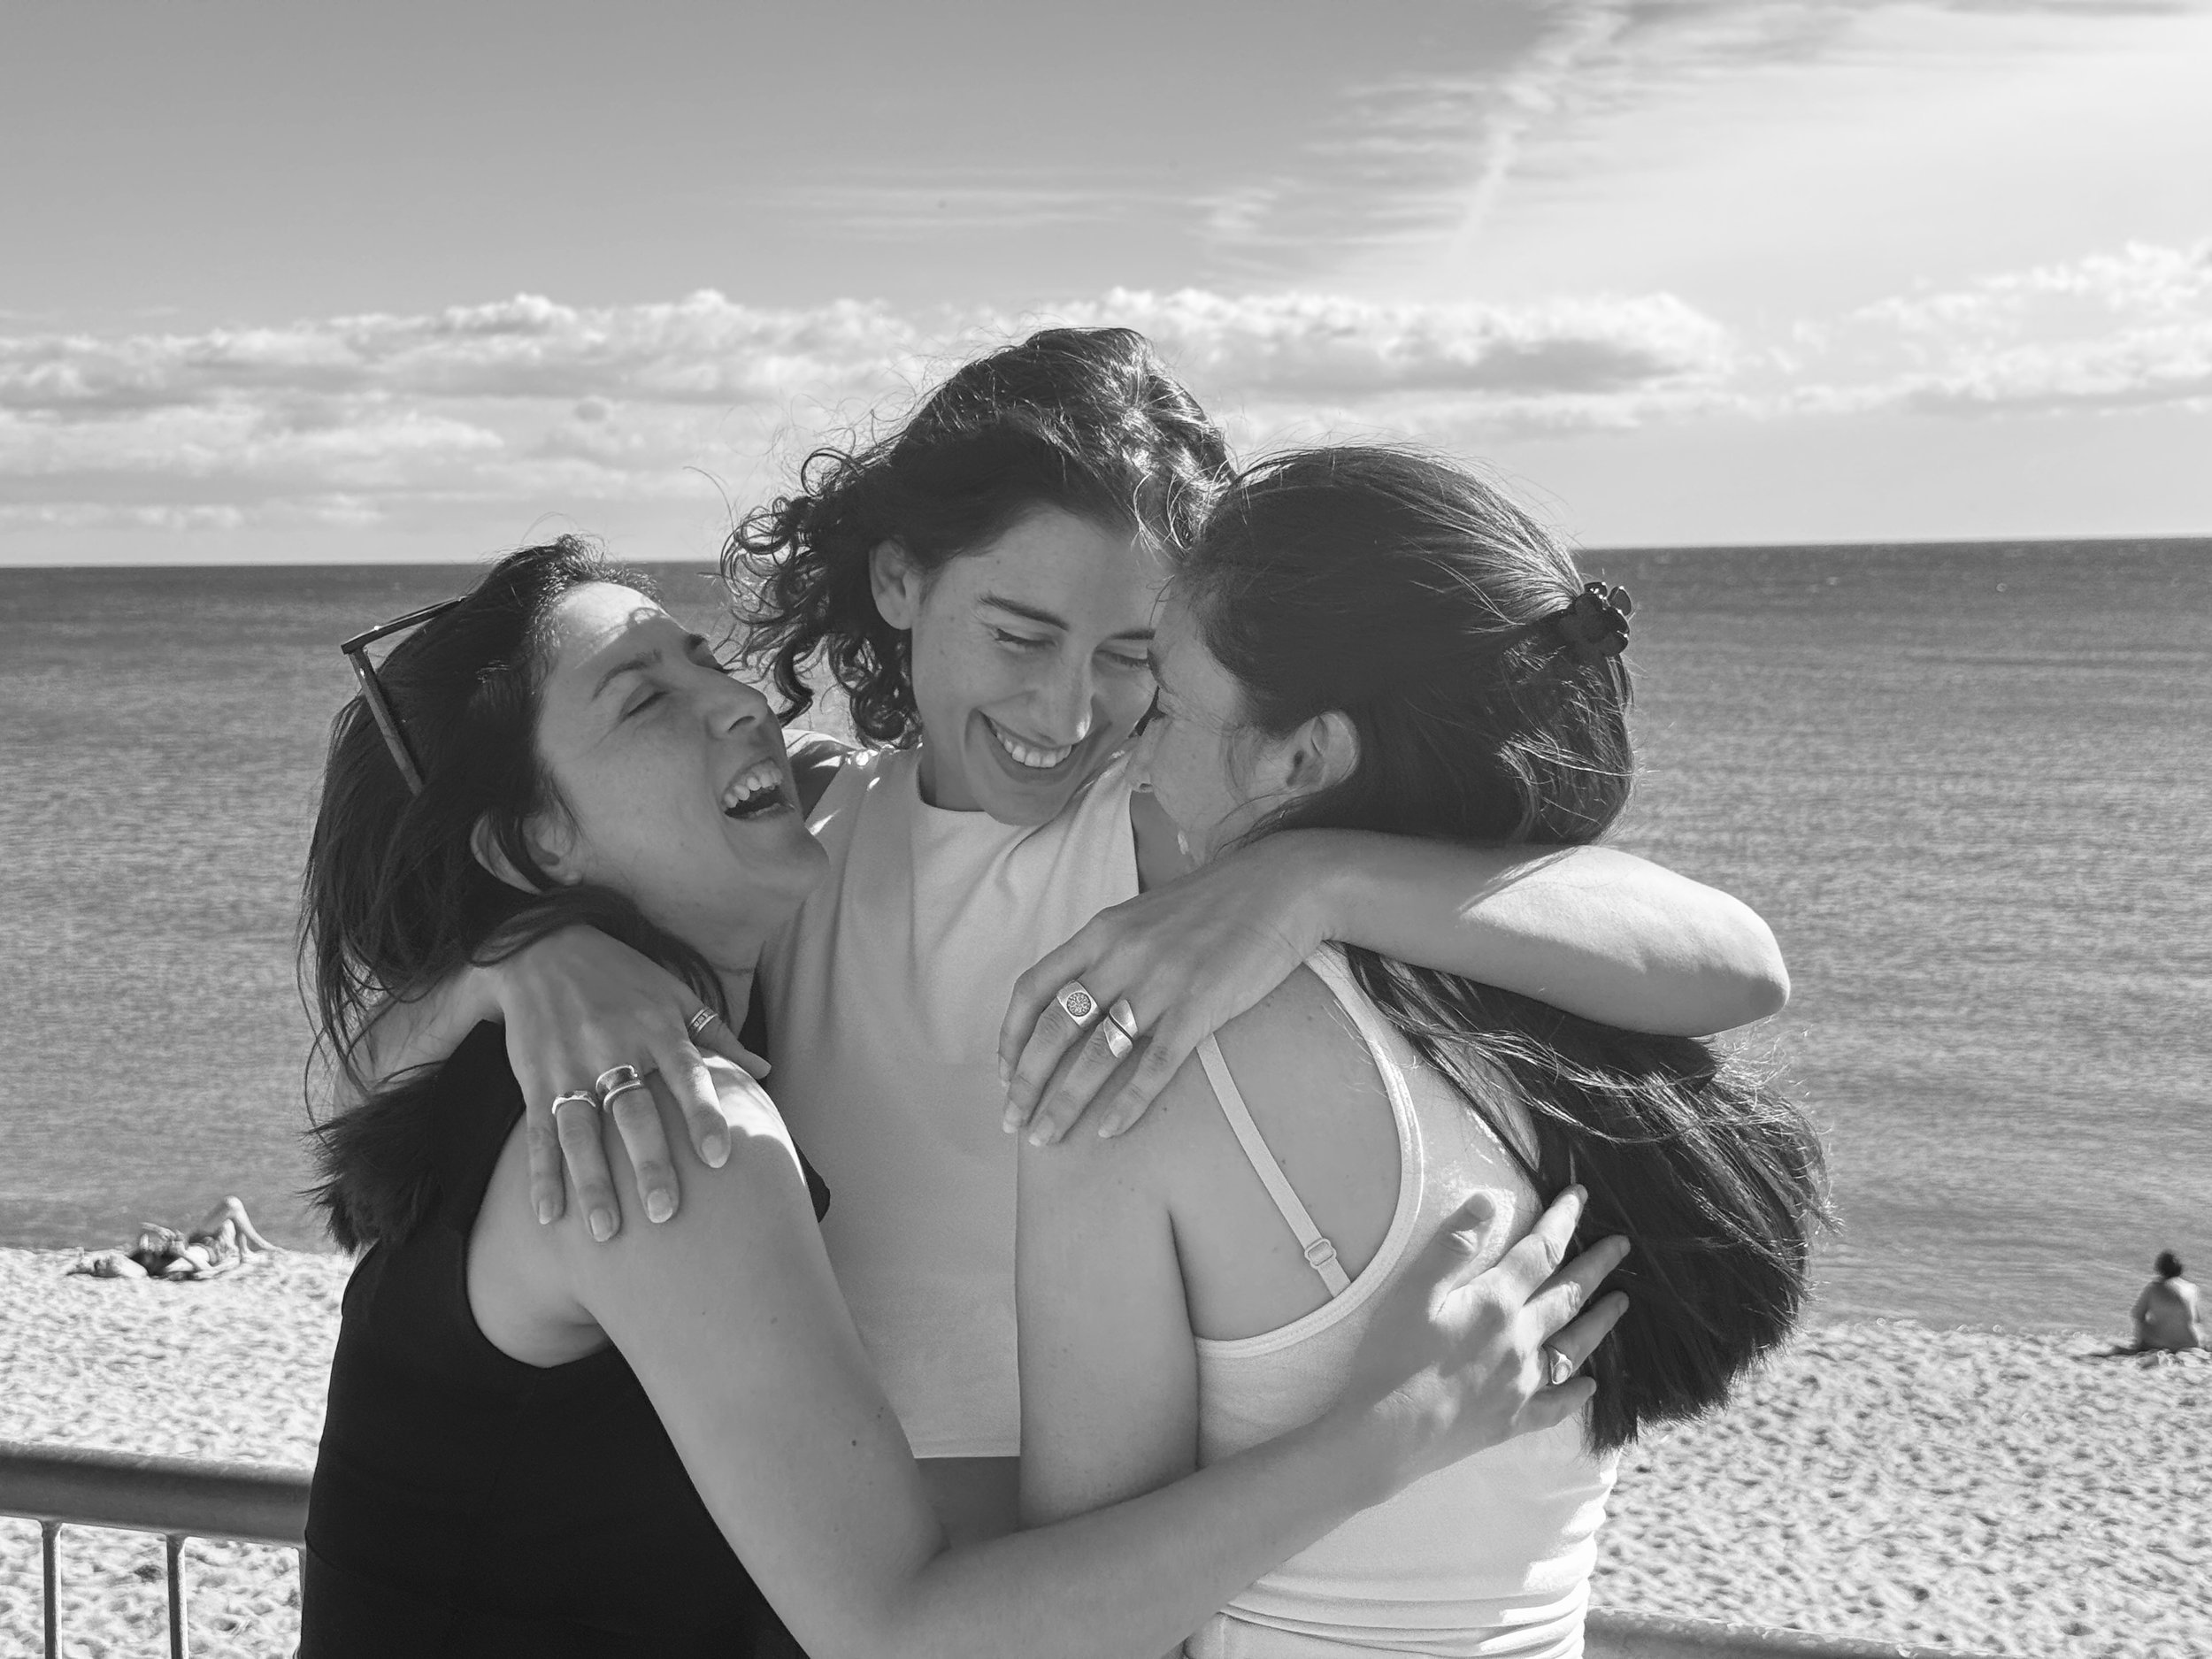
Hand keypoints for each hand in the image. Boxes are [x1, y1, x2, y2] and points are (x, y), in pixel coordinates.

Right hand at [486, 928, 769, 1238]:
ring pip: (582, 1132)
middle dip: (648, 1164)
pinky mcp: (535, 1078)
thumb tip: (766, 1070)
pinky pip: (539, 1132)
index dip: (704, 1115)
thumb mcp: (674, 993)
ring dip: (593, 1183)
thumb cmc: (621, 976)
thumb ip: (717, 1036)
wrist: (539, 949)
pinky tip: (547, 1216)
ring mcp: (571, 1066)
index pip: (687, 1075)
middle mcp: (615, 1048)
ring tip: (607, 1233)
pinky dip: (541, 1174)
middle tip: (665, 1213)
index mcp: (657, 1028)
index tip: (720, 1158)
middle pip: (634, 1113)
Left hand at [999, 834, 1326, 1144]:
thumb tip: (1084, 996)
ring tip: (1045, 1137)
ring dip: (1064, 1102)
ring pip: (1095, 1053)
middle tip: (1012, 1121)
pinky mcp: (1199, 1004)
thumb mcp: (1146, 915)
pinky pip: (1154, 1064)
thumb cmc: (1217, 903)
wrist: (1282, 885)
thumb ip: (1111, 951)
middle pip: (1055, 1028)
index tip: (1006, 1074)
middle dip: (1026, 1082)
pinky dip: (1127, 1103)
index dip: (1012, 1036)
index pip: (1034, 988)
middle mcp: (1120, 955)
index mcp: (1102, 932)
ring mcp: (1159, 981)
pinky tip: (1109, 1130)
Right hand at [1338, 1186, 1629, 1486]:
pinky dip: (1577, 1393)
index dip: (1563, 1220)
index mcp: (1495, 1304)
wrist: (1386, 1434)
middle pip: (1567, 1296)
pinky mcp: (1513, 1420)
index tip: (1581, 1196)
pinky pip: (1557, 1406)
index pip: (1540, 1251)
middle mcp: (1519, 1341)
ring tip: (1623, 1303)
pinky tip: (1591, 1387)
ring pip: (1574, 1347)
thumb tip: (1488, 1200)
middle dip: (1596, 1266)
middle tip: (1622, 1245)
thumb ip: (1451, 1245)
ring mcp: (1521, 1384)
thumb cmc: (1391, 1359)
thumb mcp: (1412, 1292)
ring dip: (1601, 1322)